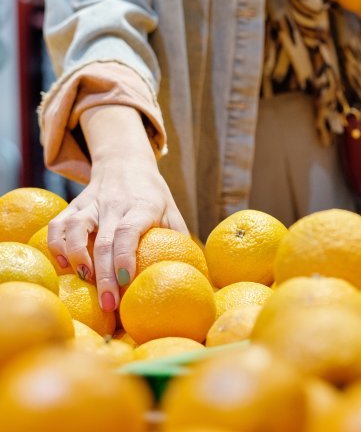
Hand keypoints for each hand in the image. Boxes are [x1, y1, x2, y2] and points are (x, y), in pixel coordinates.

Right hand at [47, 105, 186, 312]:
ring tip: (85, 282)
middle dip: (104, 276)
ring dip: (76, 258)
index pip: (129, 231)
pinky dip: (56, 245)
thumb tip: (199, 272)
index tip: (126, 280)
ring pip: (75, 229)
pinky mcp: (74, 205)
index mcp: (142, 206)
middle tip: (108, 304)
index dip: (125, 256)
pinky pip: (57, 224)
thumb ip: (180, 238)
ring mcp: (91, 204)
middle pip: (104, 241)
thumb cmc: (153, 195)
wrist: (125, 162)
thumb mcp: (172, 211)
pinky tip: (64, 265)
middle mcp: (114, 205)